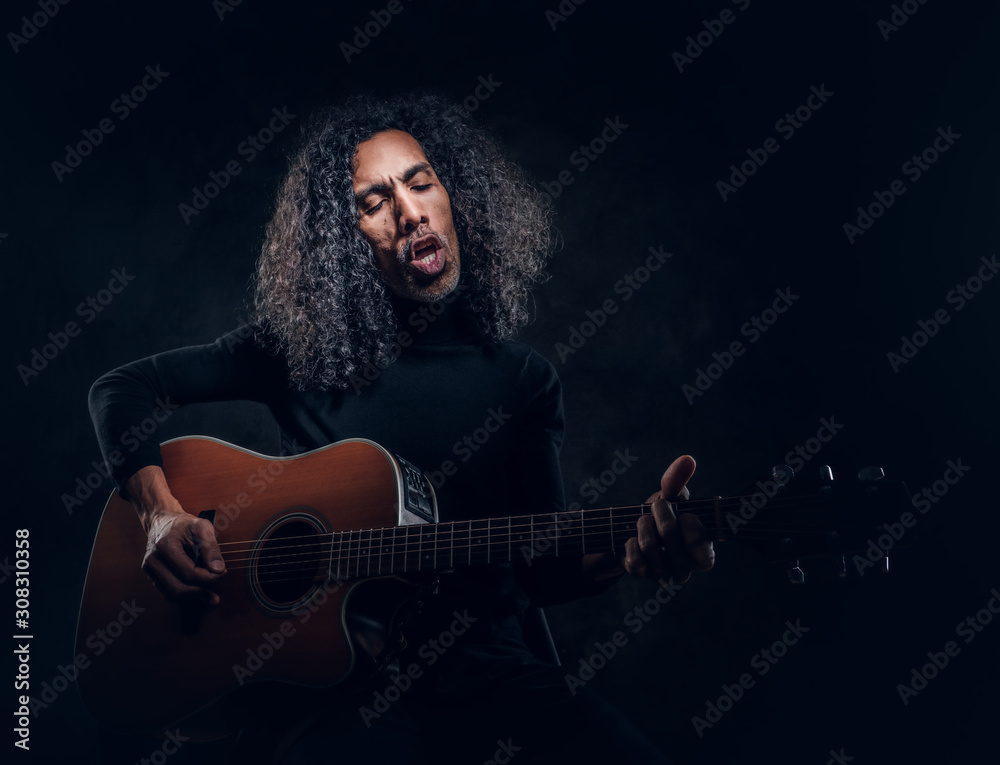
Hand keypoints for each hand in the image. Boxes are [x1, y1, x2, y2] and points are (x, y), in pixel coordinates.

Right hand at [127, 466, 225, 604]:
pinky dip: (185, 594)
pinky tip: (199, 589)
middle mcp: (153, 560)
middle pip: (180, 588)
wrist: (163, 521)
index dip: (209, 577)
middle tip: (217, 579)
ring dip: (194, 595)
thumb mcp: (202, 527)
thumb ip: (211, 547)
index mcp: (165, 546)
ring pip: (173, 595)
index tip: (222, 572)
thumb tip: (218, 569)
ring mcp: (149, 569)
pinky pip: (168, 594)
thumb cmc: (184, 524)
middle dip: (202, 588)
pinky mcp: (151, 576)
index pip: (189, 573)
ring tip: (210, 589)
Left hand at [623, 455, 713, 582]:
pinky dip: (630, 541)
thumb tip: (687, 459)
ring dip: (642, 524)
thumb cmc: (660, 516)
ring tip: (644, 522)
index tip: (683, 513)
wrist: (630, 531)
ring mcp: (663, 575)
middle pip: (669, 533)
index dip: (689, 523)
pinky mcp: (641, 575)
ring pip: (649, 544)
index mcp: (703, 554)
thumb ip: (679, 482)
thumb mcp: (671, 499)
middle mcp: (686, 570)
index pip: (701, 546)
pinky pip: (634, 556)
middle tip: (656, 508)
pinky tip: (633, 540)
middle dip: (659, 511)